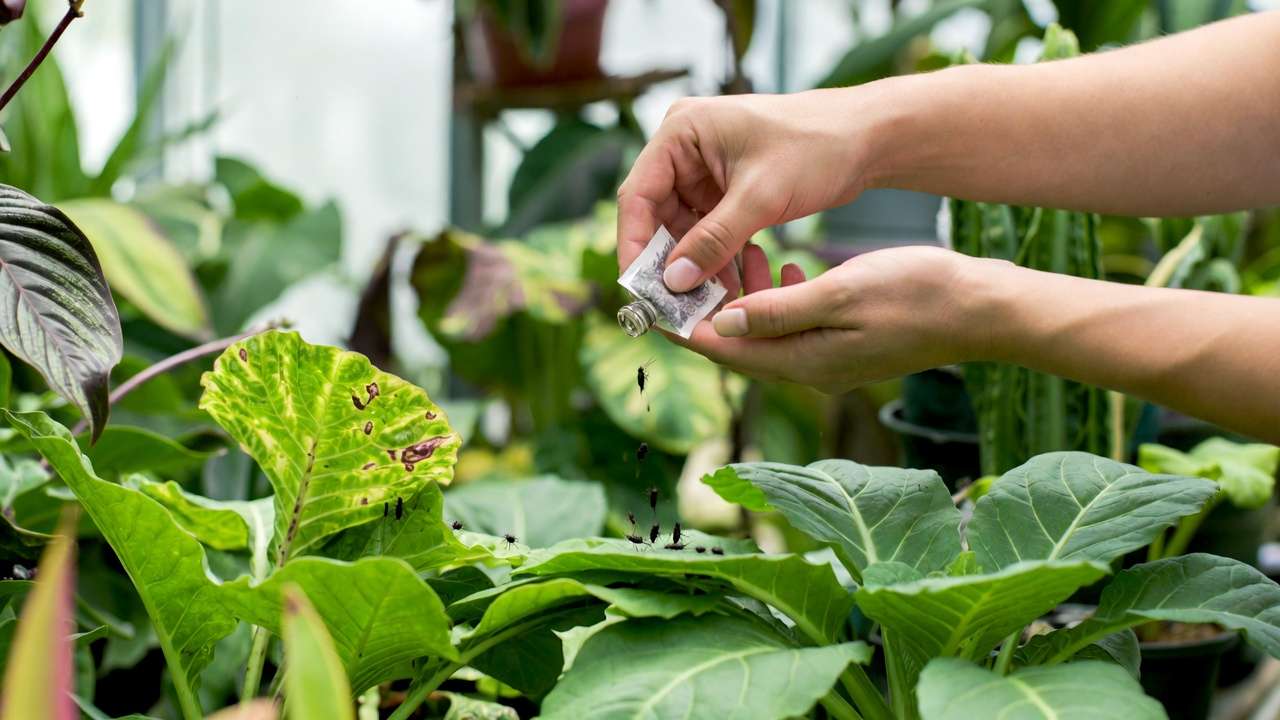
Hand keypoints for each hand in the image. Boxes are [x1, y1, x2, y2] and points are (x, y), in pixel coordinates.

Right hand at [616, 91, 876, 291]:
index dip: (634, 244)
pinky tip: (723, 289)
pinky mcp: (724, 187)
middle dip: (665, 261)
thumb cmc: (818, 147)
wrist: (867, 138)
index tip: (639, 288)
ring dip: (691, 265)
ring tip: (701, 303)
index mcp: (682, 130)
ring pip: (680, 228)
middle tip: (670, 304)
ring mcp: (704, 168)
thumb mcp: (761, 197)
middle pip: (655, 214)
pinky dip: (713, 258)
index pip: (638, 194)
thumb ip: (714, 241)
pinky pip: (706, 230)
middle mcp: (684, 147)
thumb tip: (673, 282)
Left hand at [678, 245, 995, 393]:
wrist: (983, 309)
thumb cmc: (918, 294)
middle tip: (682, 268)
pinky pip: (794, 325)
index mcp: (804, 362)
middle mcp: (810, 369)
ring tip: (733, 254)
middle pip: (738, 344)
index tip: (651, 298)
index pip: (724, 351)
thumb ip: (778, 310)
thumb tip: (722, 323)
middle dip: (707, 307)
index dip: (684, 324)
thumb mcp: (842, 292)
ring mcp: (829, 360)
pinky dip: (777, 296)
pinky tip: (780, 262)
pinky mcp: (846, 344)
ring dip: (744, 296)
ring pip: (765, 331)